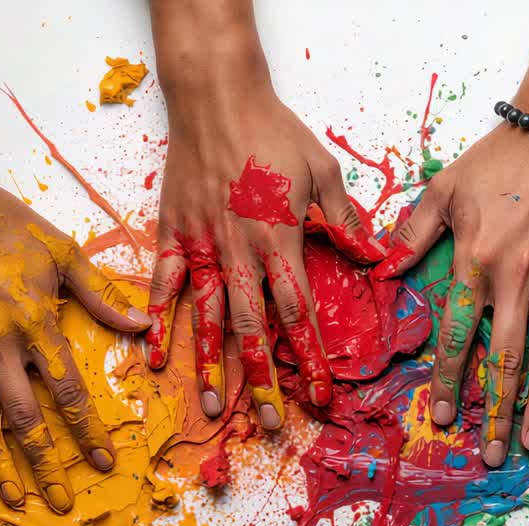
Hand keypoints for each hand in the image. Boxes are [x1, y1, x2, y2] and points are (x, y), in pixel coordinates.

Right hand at [0, 181, 150, 512]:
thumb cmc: (7, 226)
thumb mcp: (65, 254)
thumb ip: (102, 296)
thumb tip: (145, 325)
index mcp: (36, 326)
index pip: (69, 392)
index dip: (86, 432)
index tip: (102, 462)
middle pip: (26, 418)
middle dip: (45, 464)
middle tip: (60, 502)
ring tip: (14, 499)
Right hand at [146, 79, 381, 428]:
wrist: (216, 96)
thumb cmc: (273, 131)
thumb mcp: (324, 171)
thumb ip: (344, 221)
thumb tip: (375, 258)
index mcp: (279, 240)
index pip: (297, 313)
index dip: (310, 358)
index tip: (320, 395)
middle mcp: (238, 252)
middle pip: (253, 330)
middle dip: (265, 381)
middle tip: (272, 424)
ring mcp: (200, 245)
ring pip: (207, 318)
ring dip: (212, 366)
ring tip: (216, 407)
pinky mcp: (171, 233)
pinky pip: (163, 285)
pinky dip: (157, 322)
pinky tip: (153, 357)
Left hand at [373, 122, 528, 466]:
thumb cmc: (499, 159)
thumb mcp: (443, 189)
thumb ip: (412, 233)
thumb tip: (383, 271)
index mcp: (475, 263)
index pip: (458, 337)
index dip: (449, 382)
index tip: (442, 418)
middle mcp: (516, 280)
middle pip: (505, 359)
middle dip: (497, 412)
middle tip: (494, 454)